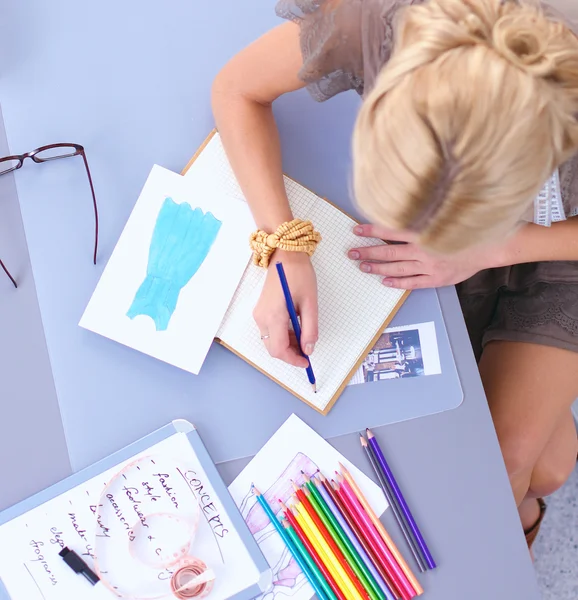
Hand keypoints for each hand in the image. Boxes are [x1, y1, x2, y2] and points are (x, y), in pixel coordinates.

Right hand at [253, 250, 317, 366]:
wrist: (285, 256)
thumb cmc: (299, 275)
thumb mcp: (310, 303)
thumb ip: (310, 329)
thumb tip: (309, 349)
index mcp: (274, 316)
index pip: (279, 349)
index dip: (293, 359)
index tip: (307, 362)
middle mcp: (261, 318)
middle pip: (273, 348)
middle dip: (290, 354)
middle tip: (307, 352)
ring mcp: (259, 314)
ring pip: (271, 341)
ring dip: (287, 345)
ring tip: (304, 337)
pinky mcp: (260, 311)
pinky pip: (269, 331)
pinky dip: (282, 336)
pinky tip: (295, 329)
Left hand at [349, 224, 496, 288]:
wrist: (491, 245)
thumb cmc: (467, 229)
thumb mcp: (444, 217)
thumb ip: (423, 219)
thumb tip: (399, 213)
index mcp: (424, 232)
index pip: (391, 231)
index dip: (372, 230)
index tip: (357, 230)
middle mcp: (424, 249)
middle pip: (389, 252)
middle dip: (368, 252)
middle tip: (352, 253)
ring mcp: (430, 266)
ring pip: (398, 268)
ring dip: (378, 268)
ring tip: (363, 266)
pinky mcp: (436, 278)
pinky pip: (413, 282)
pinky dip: (398, 282)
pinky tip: (385, 281)